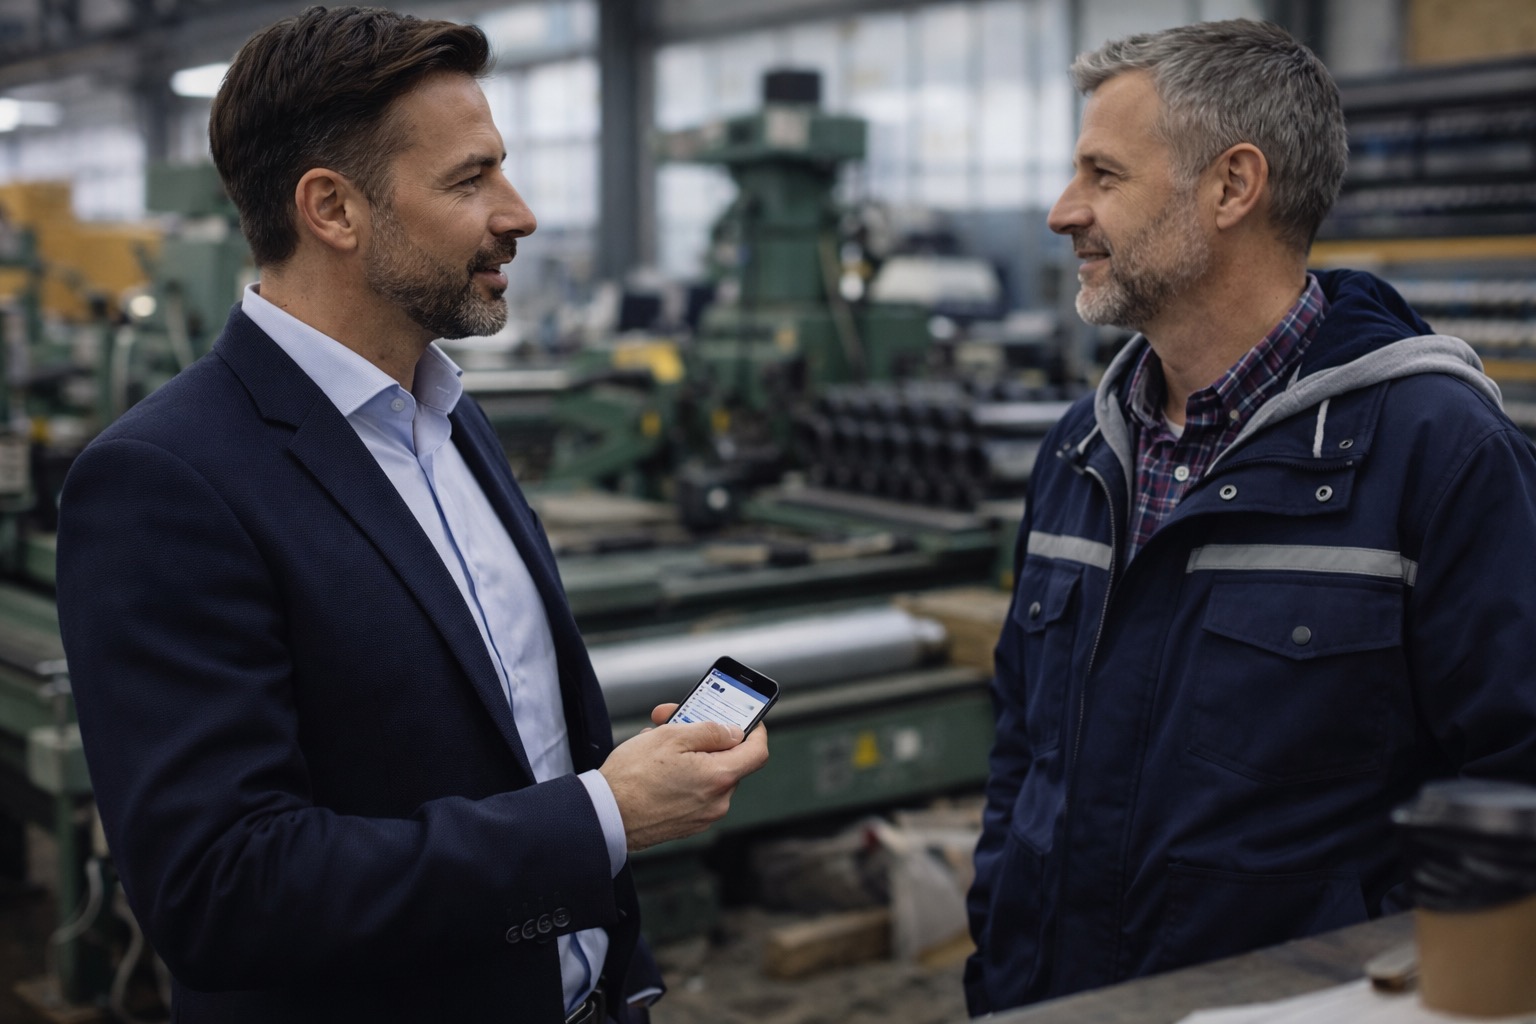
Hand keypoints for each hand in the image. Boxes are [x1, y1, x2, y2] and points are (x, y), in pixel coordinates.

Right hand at [599, 703, 769, 851]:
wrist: (605, 817)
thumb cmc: (633, 776)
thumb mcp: (671, 737)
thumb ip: (710, 731)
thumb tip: (735, 732)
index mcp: (719, 777)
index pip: (757, 752)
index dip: (755, 730)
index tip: (746, 719)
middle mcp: (717, 801)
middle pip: (728, 761)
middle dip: (706, 737)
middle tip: (677, 721)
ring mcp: (703, 816)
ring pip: (708, 775)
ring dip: (690, 755)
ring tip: (657, 742)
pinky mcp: (687, 824)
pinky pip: (695, 792)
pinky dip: (683, 775)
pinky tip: (657, 766)